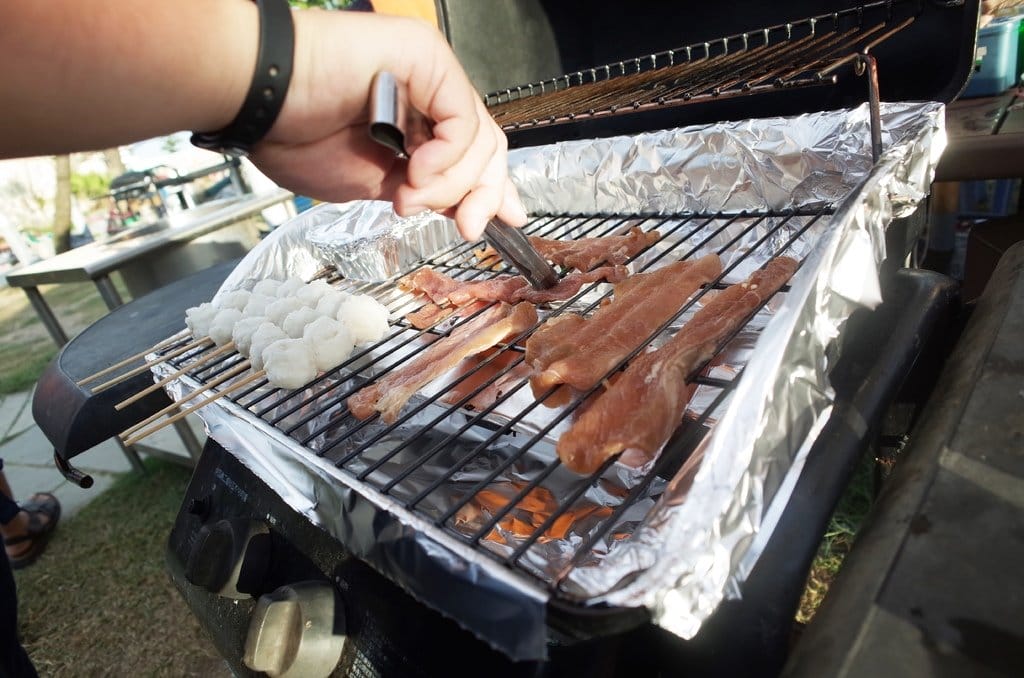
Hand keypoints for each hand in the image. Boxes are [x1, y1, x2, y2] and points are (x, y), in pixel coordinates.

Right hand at [248, 10, 526, 240]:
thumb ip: (425, 193)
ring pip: (479, 138)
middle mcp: (429, 91)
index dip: (489, 192)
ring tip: (408, 196)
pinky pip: (461, 118)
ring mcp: (430, 72)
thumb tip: (467, 212)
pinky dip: (446, 156)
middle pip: (487, 146)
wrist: (258, 102)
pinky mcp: (424, 58)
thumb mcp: (374, 183)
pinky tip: (415, 171)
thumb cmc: (295, 136)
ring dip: (449, 184)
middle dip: (480, 195)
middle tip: (463, 225)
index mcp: (418, 119)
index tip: (492, 224)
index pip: (474, 154)